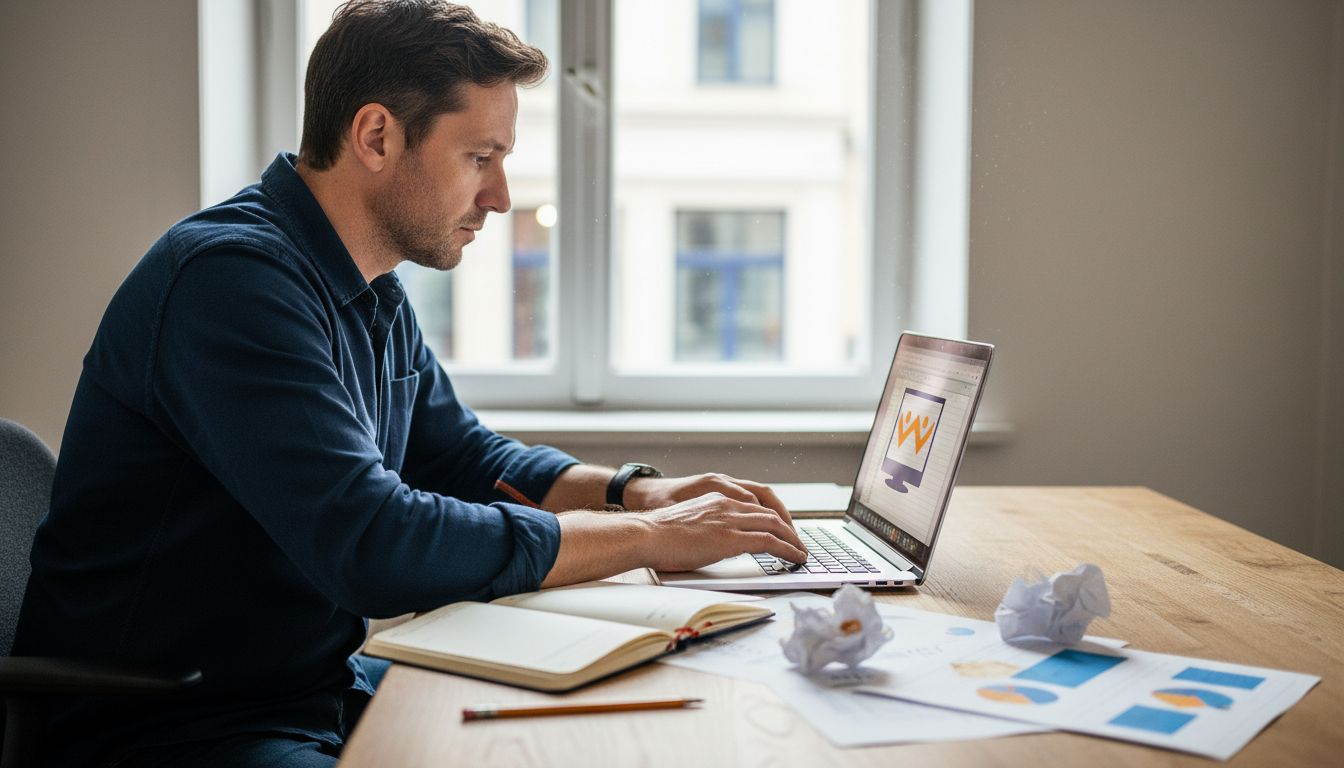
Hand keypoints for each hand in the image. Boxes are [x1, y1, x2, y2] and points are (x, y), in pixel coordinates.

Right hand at [634, 492, 807, 571]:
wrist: (645, 534)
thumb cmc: (657, 535)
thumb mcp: (687, 523)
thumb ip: (705, 526)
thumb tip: (711, 542)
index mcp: (716, 498)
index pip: (754, 505)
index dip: (772, 519)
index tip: (780, 531)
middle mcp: (726, 504)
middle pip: (770, 513)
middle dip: (788, 529)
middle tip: (797, 544)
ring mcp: (730, 520)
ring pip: (774, 525)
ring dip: (792, 540)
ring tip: (801, 553)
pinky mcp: (730, 538)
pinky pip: (769, 541)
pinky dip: (787, 549)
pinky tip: (794, 558)